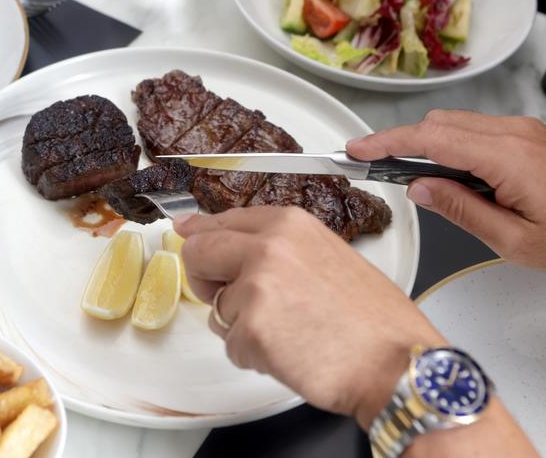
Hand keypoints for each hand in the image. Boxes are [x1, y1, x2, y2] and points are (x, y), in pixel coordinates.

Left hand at [174, 206, 444, 428]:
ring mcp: (257, 288)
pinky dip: (253, 354)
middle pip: (198, 253)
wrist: (395, 361)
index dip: (202, 236)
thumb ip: (273, 243)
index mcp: (287, 224)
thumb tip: (223, 236)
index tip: (187, 234)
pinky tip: (290, 350)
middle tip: (233, 297)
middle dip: (207, 279)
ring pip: (217, 308)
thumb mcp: (324, 254)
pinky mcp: (253, 332)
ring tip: (288, 330)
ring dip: (242, 325)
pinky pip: (231, 345)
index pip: (220, 221)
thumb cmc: (371, 316)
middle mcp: (267, 248)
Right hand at [347, 110, 545, 267]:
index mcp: (510, 158)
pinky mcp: (524, 137)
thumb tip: (419, 189)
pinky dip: (445, 145)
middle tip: (370, 165)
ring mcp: (522, 132)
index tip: (357, 150)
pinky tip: (439, 172)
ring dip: (421, 144)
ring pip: (453, 124)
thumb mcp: (513, 240)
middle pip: (438, 124)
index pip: (432, 140)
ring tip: (402, 174)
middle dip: (398, 142)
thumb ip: (460, 209)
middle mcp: (515, 135)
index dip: (387, 142)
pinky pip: (472, 131)